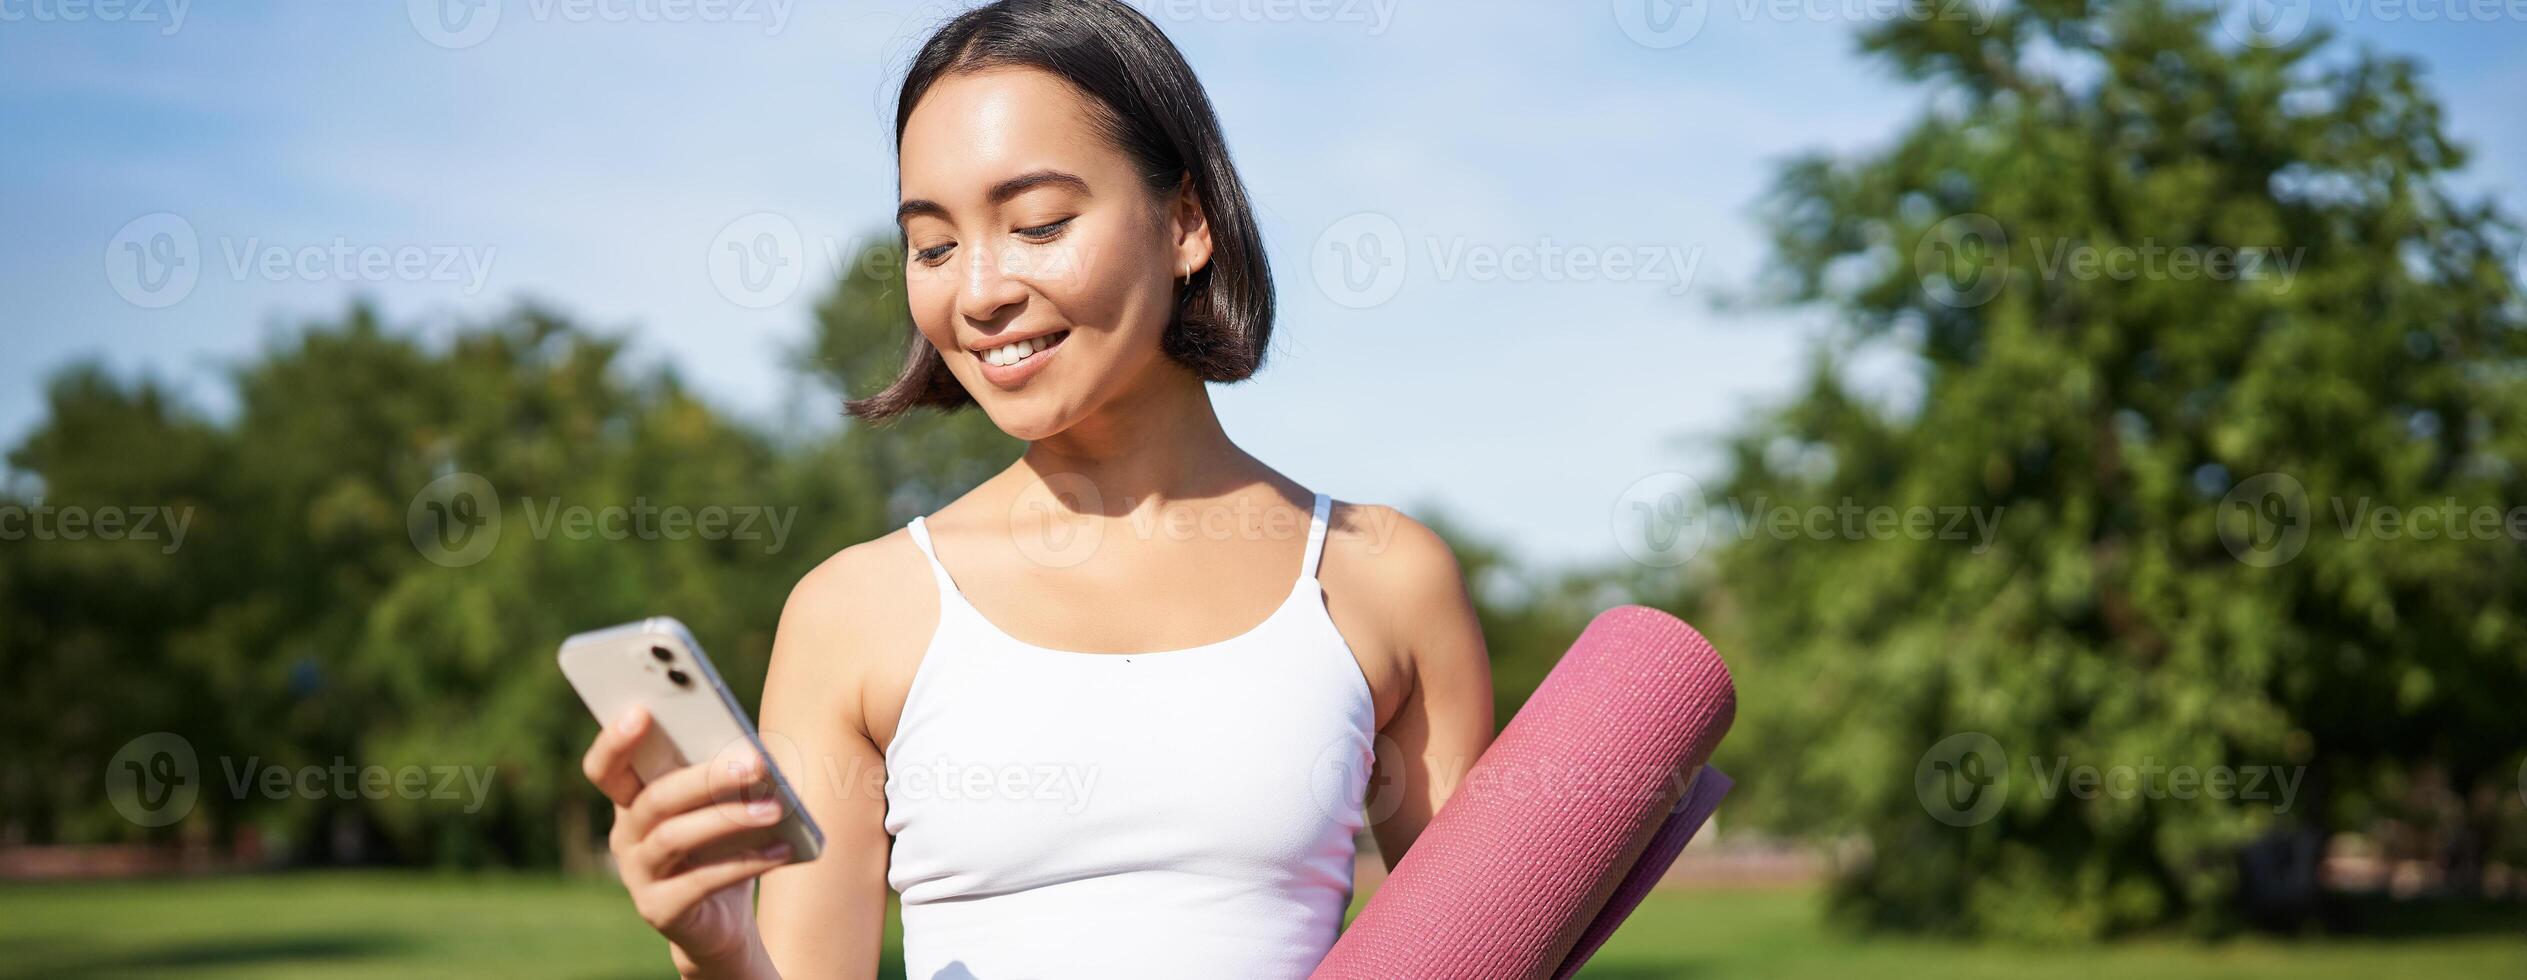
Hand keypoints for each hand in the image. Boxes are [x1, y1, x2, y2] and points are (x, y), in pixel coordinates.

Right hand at [582, 706, 792, 977]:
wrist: (723, 920)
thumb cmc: (724, 845)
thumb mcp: (721, 803)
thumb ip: (722, 772)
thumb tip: (756, 751)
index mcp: (632, 799)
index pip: (606, 767)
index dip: (615, 740)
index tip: (642, 710)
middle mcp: (625, 834)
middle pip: (656, 797)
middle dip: (706, 776)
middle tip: (755, 762)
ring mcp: (638, 874)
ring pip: (674, 837)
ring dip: (729, 818)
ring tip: (776, 808)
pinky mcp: (660, 910)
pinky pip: (700, 882)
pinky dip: (745, 863)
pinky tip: (782, 849)